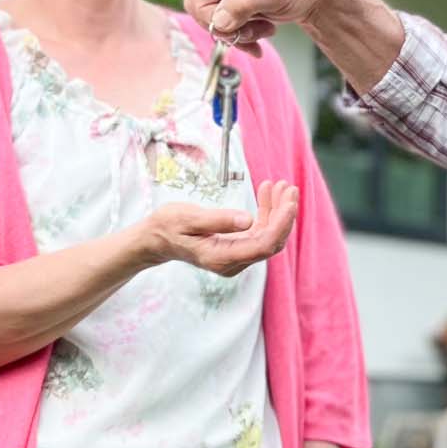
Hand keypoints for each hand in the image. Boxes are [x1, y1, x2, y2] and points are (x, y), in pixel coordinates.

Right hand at [142, 182, 297, 273]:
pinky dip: (267, 211)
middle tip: (288, 187)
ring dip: (278, 211)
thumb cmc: (169, 227)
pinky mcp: (237, 246)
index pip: (263, 245)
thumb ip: (218, 220)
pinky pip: (260, 231)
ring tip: (280, 185)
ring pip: (268, 235)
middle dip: (284, 214)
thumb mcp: (189, 218)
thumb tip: (248, 220)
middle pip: (271, 241)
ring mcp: (236, 256)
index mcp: (222, 258)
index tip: (289, 202)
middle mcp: (233, 261)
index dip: (281, 224)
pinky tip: (267, 191)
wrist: (156, 238)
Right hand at [184, 0, 344, 53]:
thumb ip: (241, 3)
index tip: (232, 26)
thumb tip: (218, 22)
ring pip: (214, 16)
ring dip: (237, 32)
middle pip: (201, 3)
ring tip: (264, 30)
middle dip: (225, 25)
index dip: (208, 13)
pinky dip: (241, 34)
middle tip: (250, 32)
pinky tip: (261, 36)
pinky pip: (226, 21)